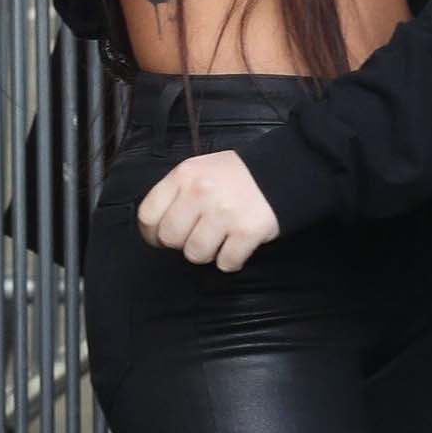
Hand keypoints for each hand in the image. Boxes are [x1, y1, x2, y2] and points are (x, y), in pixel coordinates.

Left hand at [136, 150, 279, 271]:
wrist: (284, 170)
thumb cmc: (237, 175)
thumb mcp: (200, 170)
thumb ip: (177, 193)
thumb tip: (157, 227)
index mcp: (184, 176)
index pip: (148, 214)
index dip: (152, 233)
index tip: (161, 237)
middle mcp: (201, 193)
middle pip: (170, 238)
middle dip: (182, 243)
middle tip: (197, 236)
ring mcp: (224, 213)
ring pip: (196, 254)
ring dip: (208, 253)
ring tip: (219, 239)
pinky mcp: (247, 232)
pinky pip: (226, 262)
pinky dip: (231, 260)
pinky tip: (236, 246)